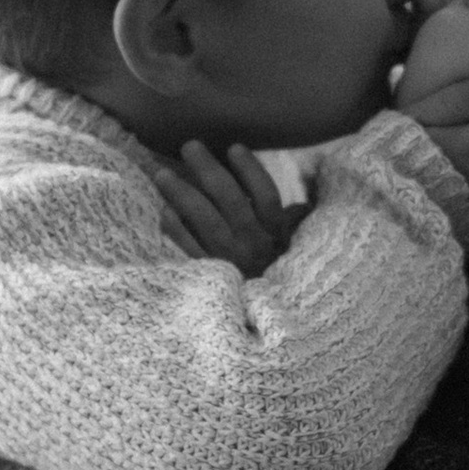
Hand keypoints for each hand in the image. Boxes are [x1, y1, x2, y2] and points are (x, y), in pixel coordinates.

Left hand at [143, 140, 309, 281]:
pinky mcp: (208, 274)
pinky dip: (176, 229)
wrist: (262, 322)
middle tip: (189, 147)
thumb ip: (295, 220)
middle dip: (209, 171)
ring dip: (183, 194)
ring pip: (205, 221)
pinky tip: (164, 210)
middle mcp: (253, 245)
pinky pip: (189, 249)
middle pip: (231, 201)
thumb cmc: (277, 272)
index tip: (234, 147)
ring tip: (163, 174)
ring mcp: (229, 260)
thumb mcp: (292, 246)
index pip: (267, 197)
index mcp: (276, 235)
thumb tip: (306, 194)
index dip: (251, 170)